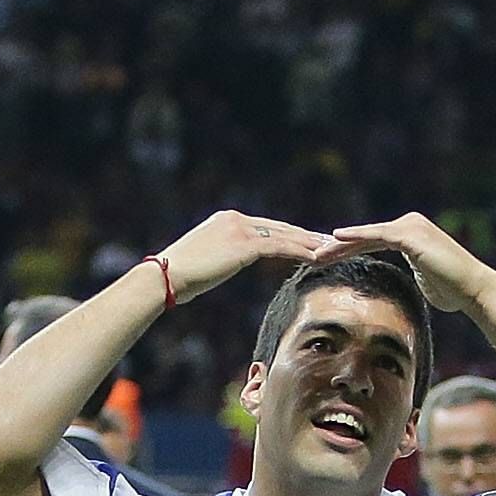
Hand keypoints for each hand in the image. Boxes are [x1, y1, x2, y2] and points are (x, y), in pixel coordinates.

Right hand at [151, 210, 336, 304]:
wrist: (166, 276)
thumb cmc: (180, 276)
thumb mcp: (206, 261)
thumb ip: (222, 256)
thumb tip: (225, 265)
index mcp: (227, 220)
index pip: (266, 226)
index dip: (289, 234)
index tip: (306, 240)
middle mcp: (236, 219)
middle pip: (280, 227)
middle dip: (305, 235)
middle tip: (327, 242)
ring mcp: (241, 229)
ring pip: (284, 235)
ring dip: (309, 243)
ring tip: (329, 250)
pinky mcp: (245, 244)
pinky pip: (280, 247)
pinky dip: (300, 252)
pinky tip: (316, 258)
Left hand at [327, 213, 493, 313]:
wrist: (474, 290)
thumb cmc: (453, 291)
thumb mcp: (423, 281)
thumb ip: (410, 274)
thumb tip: (399, 287)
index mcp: (410, 234)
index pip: (372, 243)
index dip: (348, 252)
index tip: (326, 262)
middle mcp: (410, 224)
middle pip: (366, 237)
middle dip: (339, 248)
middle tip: (313, 257)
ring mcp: (411, 227)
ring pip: (368, 236)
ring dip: (341, 246)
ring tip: (317, 255)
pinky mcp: (411, 235)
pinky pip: (378, 235)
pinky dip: (357, 237)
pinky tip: (336, 238)